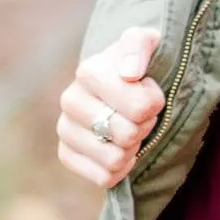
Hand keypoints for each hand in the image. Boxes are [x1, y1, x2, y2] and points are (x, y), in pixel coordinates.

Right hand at [55, 27, 164, 188]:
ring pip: (115, 159)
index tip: (151, 93)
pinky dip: (120, 169)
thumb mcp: (146, 43)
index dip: (155, 104)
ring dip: (132, 148)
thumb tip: (129, 72)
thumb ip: (139, 46)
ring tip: (130, 130)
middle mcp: (70, 100)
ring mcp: (65, 128)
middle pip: (126, 135)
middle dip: (143, 127)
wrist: (120, 84)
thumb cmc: (137, 64)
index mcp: (89, 72)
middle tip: (141, 115)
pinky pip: (103, 177)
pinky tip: (119, 149)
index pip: (140, 107)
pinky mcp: (66, 153)